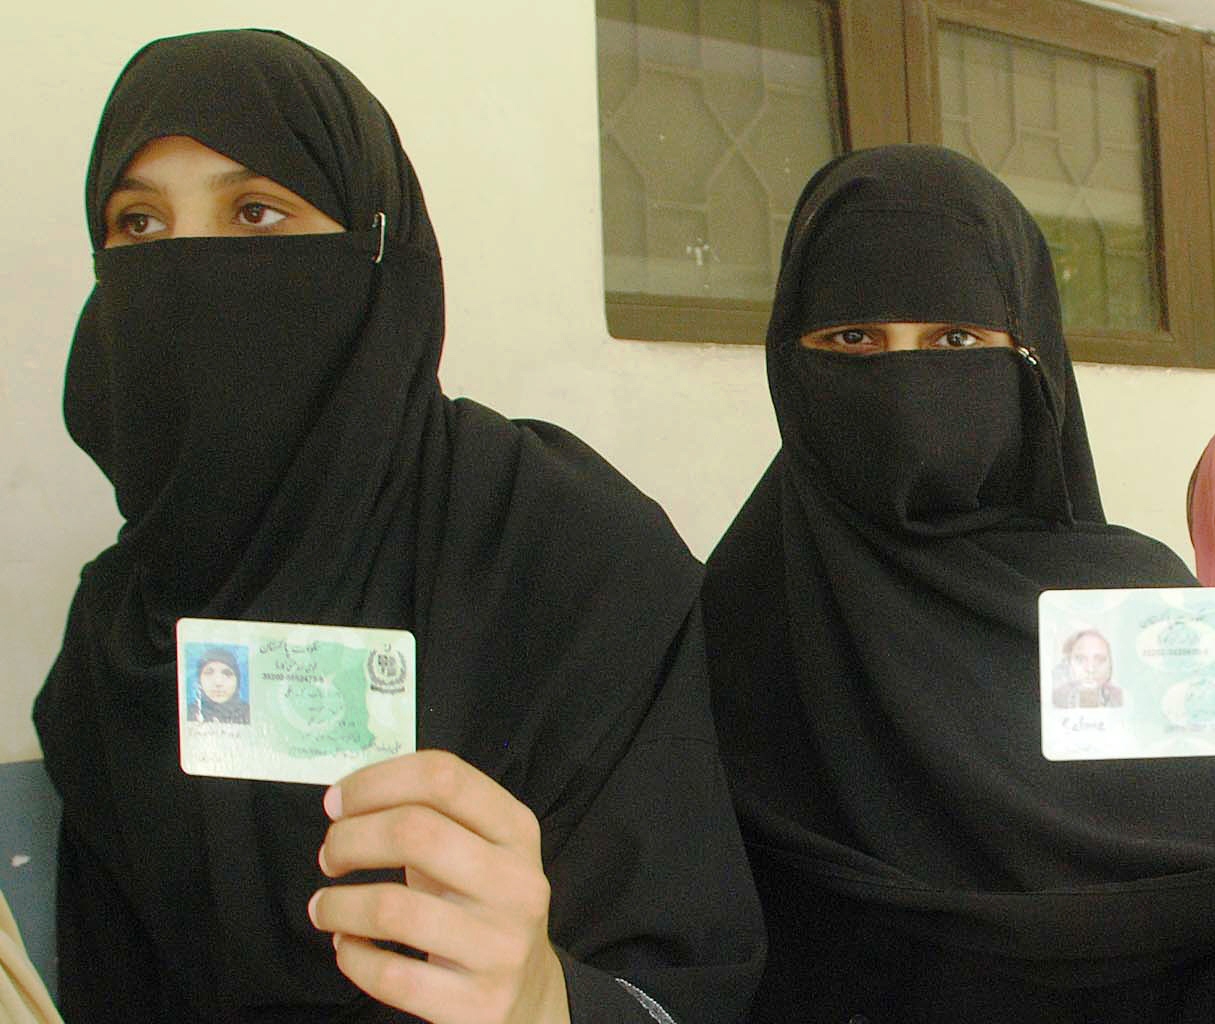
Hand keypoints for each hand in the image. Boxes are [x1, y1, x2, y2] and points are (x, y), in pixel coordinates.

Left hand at [307, 750, 570, 1023]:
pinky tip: (348, 947)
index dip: (376, 782)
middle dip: (350, 839)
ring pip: (393, 908)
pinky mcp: (477, 1004)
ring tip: (325, 907)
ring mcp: (501, 946)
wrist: (527, 991)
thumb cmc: (478, 903)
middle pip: (415, 832)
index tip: (337, 801)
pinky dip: (352, 958)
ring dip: (338, 905)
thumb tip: (347, 796)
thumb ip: (429, 814)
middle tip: (329, 856)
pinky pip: (391, 976)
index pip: (445, 777)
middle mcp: (518, 883)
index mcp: (517, 830)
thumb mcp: (475, 849)